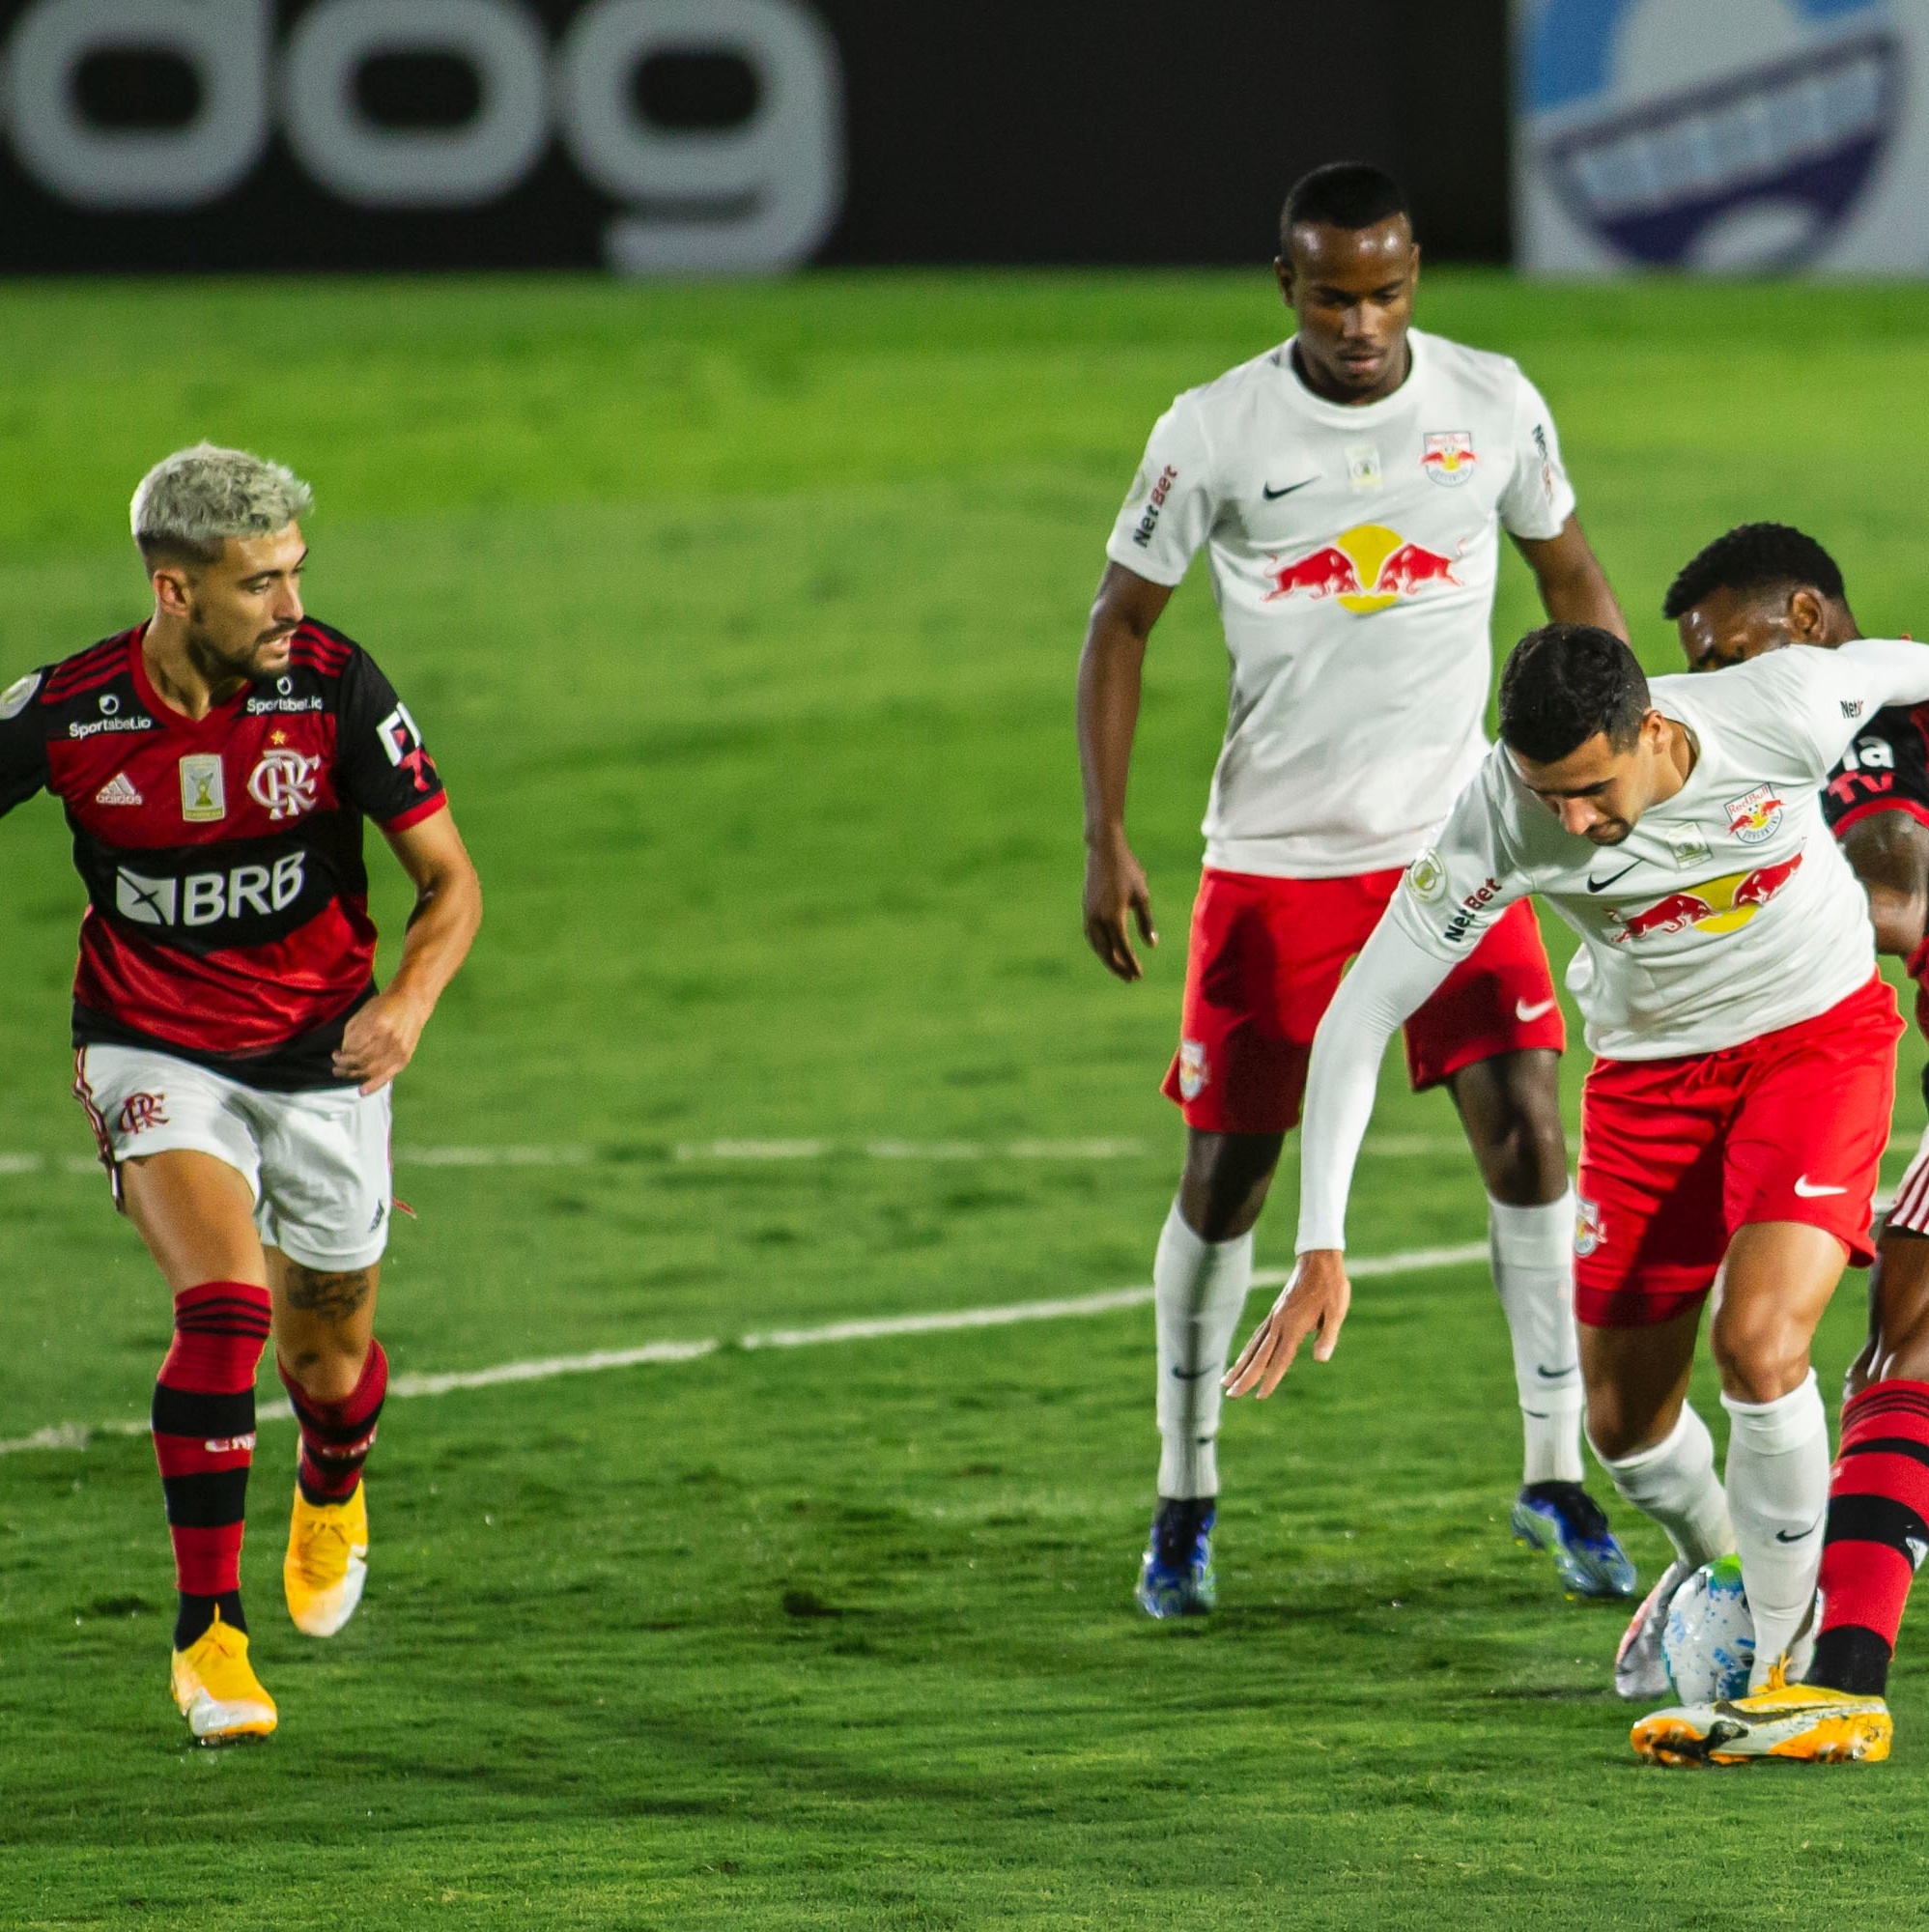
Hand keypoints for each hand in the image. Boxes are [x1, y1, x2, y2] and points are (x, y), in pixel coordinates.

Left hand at [332, 988, 428, 1094]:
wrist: (412, 1002)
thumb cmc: (385, 1005)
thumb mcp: (364, 1012)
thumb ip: (352, 1032)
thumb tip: (344, 1052)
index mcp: (376, 1025)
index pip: (352, 1048)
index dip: (341, 1054)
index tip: (336, 1053)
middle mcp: (388, 1040)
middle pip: (360, 1061)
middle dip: (345, 1065)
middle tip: (336, 1066)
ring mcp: (398, 1050)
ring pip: (371, 1070)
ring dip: (354, 1074)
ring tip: (343, 1073)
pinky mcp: (404, 1058)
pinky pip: (387, 1075)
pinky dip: (373, 1085)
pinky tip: (362, 1091)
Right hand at [1083, 836, 1157, 980]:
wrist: (1103, 850)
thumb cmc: (1127, 870)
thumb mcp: (1142, 896)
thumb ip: (1146, 923)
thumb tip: (1151, 945)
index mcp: (1113, 917)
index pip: (1122, 948)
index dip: (1130, 963)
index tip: (1138, 975)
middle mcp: (1097, 919)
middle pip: (1106, 952)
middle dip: (1117, 967)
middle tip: (1129, 979)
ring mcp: (1088, 914)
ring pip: (1096, 945)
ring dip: (1106, 959)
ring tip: (1118, 967)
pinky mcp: (1085, 908)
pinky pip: (1091, 934)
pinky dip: (1098, 946)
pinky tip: (1105, 949)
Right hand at [1223, 1250, 1351, 1396]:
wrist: (1318, 1260)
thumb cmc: (1331, 1287)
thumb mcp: (1337, 1312)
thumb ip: (1327, 1336)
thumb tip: (1320, 1359)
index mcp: (1294, 1327)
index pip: (1280, 1359)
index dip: (1271, 1379)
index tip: (1260, 1397)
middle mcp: (1279, 1324)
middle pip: (1259, 1357)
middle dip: (1245, 1377)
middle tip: (1231, 1395)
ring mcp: (1275, 1318)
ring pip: (1253, 1347)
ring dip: (1240, 1365)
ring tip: (1225, 1381)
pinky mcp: (1275, 1313)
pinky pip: (1257, 1336)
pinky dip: (1247, 1350)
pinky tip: (1243, 1358)